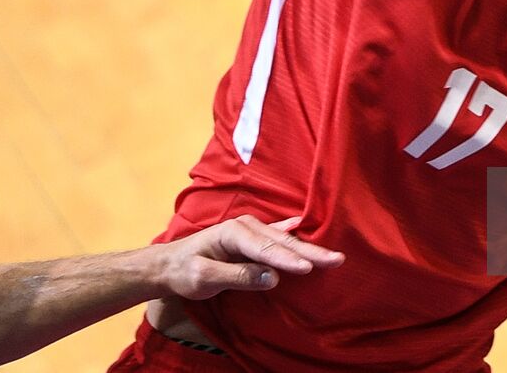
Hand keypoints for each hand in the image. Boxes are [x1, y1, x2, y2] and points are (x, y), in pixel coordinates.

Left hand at [157, 215, 345, 298]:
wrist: (168, 264)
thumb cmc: (184, 271)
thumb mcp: (204, 278)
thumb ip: (237, 276)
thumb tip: (272, 278)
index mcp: (233, 233)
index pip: (265, 249)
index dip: (288, 260)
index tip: (309, 269)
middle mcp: (245, 227)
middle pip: (282, 242)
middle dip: (310, 252)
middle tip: (337, 260)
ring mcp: (249, 230)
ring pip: (284, 241)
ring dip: (309, 249)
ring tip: (333, 255)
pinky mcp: (251, 238)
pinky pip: (277, 237)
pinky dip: (294, 236)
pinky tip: (305, 228)